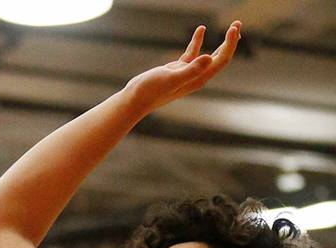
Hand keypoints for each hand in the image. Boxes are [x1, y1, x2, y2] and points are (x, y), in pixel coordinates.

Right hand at [124, 22, 240, 114]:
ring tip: (230, 27)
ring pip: (209, 55)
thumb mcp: (171, 78)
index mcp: (199, 79)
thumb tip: (209, 58)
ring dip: (220, 41)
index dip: (230, 44)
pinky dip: (198, 41)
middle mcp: (196, 77)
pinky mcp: (177, 69)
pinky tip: (201, 29)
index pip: (222, 60)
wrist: (134, 100)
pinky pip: (192, 53)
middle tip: (237, 24)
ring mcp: (187, 73)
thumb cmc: (150, 91)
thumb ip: (191, 70)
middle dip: (230, 41)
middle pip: (220, 58)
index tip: (233, 28)